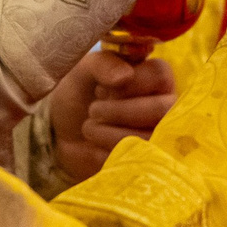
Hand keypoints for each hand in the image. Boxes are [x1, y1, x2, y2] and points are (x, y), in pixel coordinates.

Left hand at [47, 50, 174, 183]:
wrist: (60, 133)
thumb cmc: (79, 94)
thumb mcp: (84, 71)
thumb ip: (104, 64)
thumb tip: (125, 76)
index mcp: (155, 78)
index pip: (161, 75)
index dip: (130, 83)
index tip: (101, 88)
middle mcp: (166, 107)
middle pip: (163, 109)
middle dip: (121, 110)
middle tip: (93, 109)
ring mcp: (159, 137)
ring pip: (151, 138)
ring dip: (111, 133)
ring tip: (88, 127)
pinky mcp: (146, 162)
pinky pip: (138, 162)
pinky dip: (108, 154)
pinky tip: (94, 147)